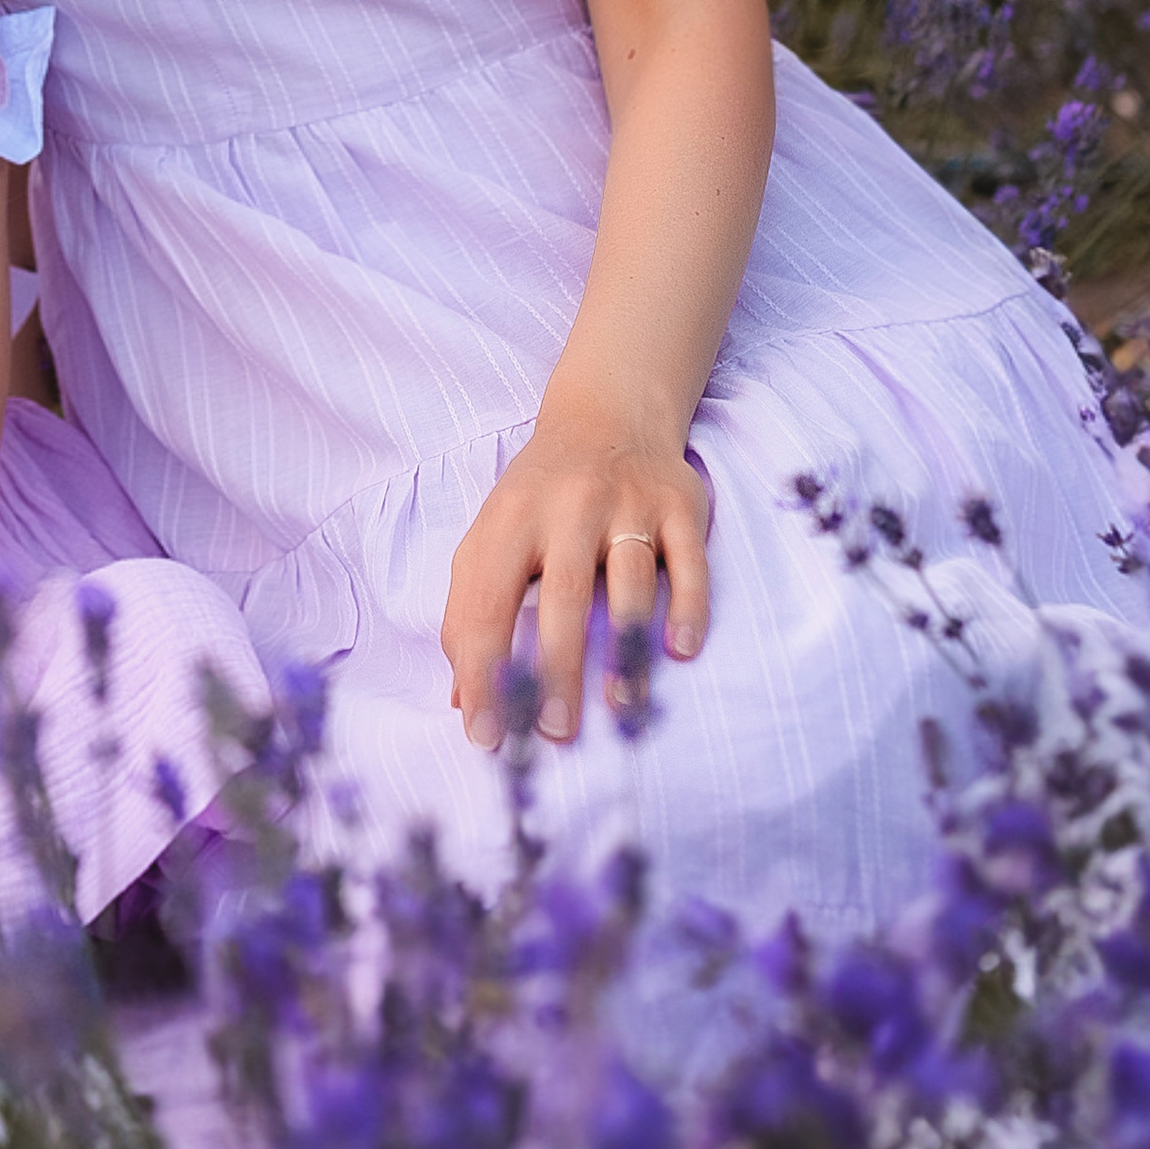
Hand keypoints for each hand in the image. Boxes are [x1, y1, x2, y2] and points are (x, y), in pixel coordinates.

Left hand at [440, 422, 711, 751]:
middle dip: (557, 668)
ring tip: (622, 707)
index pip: (488, 602)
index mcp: (511, 521)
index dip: (482, 672)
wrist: (609, 413)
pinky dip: (688, 607)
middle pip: (564, 596)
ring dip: (626, 647)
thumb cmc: (540, 496)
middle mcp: (569, 508)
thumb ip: (471, 612)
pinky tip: (680, 650)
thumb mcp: (493, 537)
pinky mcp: (679, 506)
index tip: (486, 735)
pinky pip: (689, 562)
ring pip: (631, 583)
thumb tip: (459, 700)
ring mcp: (629, 504)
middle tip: (554, 731)